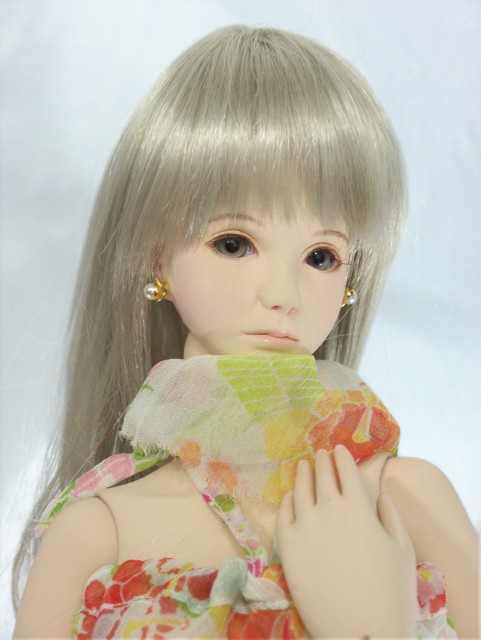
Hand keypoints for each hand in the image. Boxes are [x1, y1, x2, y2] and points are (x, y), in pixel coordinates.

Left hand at [276, 445, 416, 638]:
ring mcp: (304, 527)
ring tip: (302, 465)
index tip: (339, 449)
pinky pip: (283, 515)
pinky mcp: (287, 546)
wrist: (360, 631)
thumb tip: (380, 495)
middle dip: (322, 460)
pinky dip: (287, 500)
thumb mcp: (402, 549)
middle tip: (320, 452)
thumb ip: (391, 516)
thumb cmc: (390, 593)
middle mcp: (328, 509)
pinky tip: (289, 496)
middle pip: (322, 475)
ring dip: (301, 474)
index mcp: (358, 507)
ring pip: (299, 490)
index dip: (342, 457)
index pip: (346, 471)